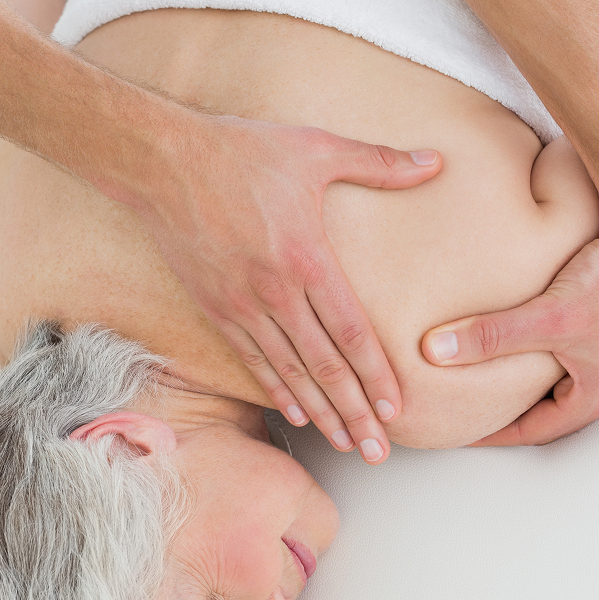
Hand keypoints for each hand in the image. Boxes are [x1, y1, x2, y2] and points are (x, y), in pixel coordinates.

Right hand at [142, 113, 440, 462]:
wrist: (162, 163)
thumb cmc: (242, 151)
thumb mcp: (316, 149)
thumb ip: (379, 163)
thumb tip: (436, 160)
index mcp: (308, 259)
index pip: (353, 334)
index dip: (377, 376)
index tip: (396, 410)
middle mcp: (277, 293)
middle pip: (326, 367)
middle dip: (355, 413)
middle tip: (378, 451)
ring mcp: (243, 306)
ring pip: (289, 373)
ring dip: (320, 413)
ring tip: (344, 444)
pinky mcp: (216, 309)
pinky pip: (252, 360)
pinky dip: (275, 390)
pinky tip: (295, 415)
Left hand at [421, 230, 598, 445]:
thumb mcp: (548, 316)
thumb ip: (492, 335)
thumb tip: (436, 350)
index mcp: (592, 397)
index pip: (531, 432)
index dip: (492, 434)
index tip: (461, 432)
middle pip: (544, 414)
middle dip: (507, 414)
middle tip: (469, 410)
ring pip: (555, 386)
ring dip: (522, 386)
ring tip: (485, 379)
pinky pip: (563, 357)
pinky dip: (535, 359)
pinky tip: (517, 345)